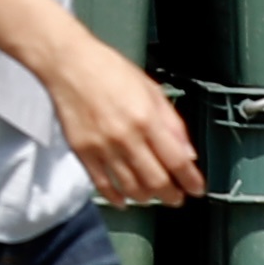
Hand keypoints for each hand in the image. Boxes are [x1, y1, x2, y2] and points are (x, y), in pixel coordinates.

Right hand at [41, 27, 201, 204]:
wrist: (67, 63)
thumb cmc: (107, 69)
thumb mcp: (150, 89)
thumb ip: (171, 122)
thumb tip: (187, 151)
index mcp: (146, 119)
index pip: (177, 161)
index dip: (191, 181)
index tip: (196, 188)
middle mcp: (126, 137)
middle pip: (156, 181)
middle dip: (172, 195)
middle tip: (177, 198)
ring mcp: (102, 147)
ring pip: (131, 188)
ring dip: (147, 198)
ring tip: (152, 196)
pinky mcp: (82, 151)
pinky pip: (102, 184)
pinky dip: (116, 197)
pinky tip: (123, 200)